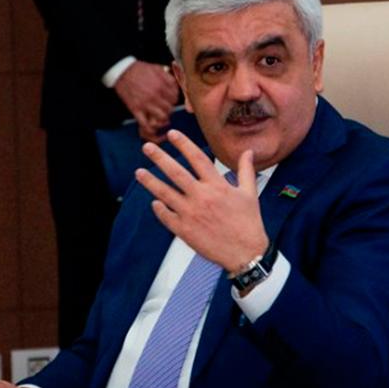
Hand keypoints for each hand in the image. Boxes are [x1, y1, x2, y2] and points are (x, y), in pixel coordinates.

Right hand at [114, 61, 176, 142]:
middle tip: (165, 108)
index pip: (175, 98)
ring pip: (162, 117)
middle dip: (169, 109)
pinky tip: (153, 127)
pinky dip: (151, 128)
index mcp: (162, 85)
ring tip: (161, 116)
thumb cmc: (139, 70)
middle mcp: (155, 95)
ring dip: (163, 118)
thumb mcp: (157, 68)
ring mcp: (146, 104)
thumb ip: (169, 77)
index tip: (170, 100)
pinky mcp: (136, 110)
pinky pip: (146, 124)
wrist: (121, 72)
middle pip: (170, 108)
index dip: (174, 100)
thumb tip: (176, 85)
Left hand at [134, 130, 268, 272]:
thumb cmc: (249, 223)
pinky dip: (158, 208)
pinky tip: (154, 201)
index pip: (197, 158)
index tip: (172, 134)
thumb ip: (245, 170)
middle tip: (147, 147)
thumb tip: (248, 151)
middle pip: (176, 173)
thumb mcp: (249, 194)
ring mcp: (191, 214)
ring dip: (151, 182)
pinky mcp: (185, 231)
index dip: (184, 144)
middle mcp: (202, 197)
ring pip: (165, 194)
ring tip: (139, 172)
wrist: (246, 253)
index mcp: (218, 186)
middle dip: (160, 158)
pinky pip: (166, 216)